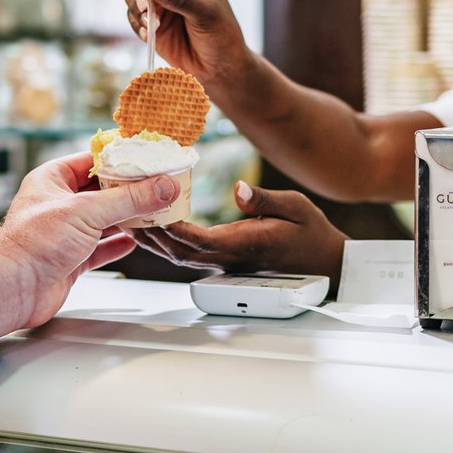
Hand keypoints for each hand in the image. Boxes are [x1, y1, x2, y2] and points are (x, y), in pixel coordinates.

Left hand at [0, 153, 178, 332]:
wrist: (13, 290)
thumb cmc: (31, 244)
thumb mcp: (87, 211)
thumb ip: (129, 199)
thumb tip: (162, 186)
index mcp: (53, 180)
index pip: (93, 160)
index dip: (121, 159)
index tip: (148, 158)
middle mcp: (58, 204)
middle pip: (102, 191)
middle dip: (130, 191)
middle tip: (159, 185)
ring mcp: (64, 232)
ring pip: (103, 220)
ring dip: (128, 218)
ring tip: (155, 211)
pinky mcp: (70, 258)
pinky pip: (100, 247)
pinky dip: (117, 245)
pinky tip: (134, 241)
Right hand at [120, 0, 250, 87]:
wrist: (218, 67)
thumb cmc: (221, 35)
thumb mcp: (206, 14)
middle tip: (145, 4)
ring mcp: (158, 0)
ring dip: (136, 4)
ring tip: (150, 23)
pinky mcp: (149, 19)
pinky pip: (131, 13)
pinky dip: (136, 23)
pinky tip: (148, 35)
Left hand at [133, 181, 346, 291]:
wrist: (326, 264)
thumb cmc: (312, 234)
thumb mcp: (296, 207)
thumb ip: (265, 200)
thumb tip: (239, 189)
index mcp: (245, 245)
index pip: (199, 240)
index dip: (172, 228)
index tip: (149, 210)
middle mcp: (230, 258)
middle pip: (180, 252)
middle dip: (151, 235)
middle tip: (126, 212)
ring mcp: (226, 263)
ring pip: (181, 256)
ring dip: (155, 241)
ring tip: (130, 219)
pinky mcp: (226, 261)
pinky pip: (190, 255)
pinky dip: (169, 242)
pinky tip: (156, 227)